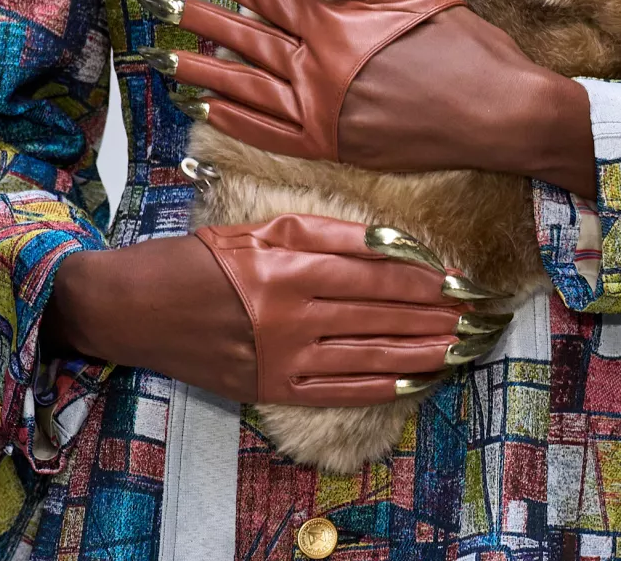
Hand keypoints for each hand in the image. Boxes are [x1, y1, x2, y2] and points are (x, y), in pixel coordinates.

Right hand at [45, 215, 511, 405]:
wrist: (139, 310)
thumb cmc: (206, 258)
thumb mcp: (267, 229)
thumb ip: (332, 234)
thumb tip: (395, 241)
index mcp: (290, 269)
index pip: (377, 277)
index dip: (427, 281)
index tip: (465, 282)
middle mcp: (290, 317)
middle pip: (382, 318)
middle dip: (439, 318)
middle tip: (482, 317)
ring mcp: (282, 359)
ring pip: (369, 357)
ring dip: (424, 353)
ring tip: (464, 346)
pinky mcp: (272, 388)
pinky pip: (338, 391)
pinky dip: (382, 388)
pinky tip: (418, 381)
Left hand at [131, 0, 595, 196]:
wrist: (502, 114)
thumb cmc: (466, 48)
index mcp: (336, 29)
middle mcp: (319, 73)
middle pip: (246, 40)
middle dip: (199, 18)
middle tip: (156, 3)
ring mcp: (324, 115)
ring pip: (248, 89)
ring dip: (204, 70)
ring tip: (165, 56)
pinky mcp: (337, 148)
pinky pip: (272, 136)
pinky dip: (236, 122)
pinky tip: (209, 109)